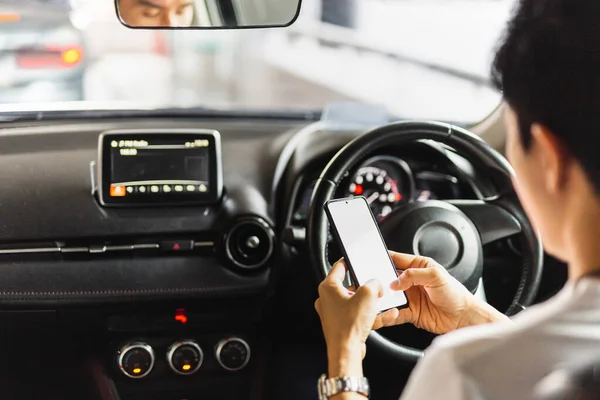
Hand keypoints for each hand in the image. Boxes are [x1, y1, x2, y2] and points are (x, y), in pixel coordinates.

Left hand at [314, 260, 397, 376]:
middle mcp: (328, 300)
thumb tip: (376, 284)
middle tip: (376, 286)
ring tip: (386, 303)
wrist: (347, 351)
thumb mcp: (368, 295)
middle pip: (350, 287)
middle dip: (367, 288)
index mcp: (328, 288)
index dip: (348, 261)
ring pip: (356, 303)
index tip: (353, 258)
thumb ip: (374, 283)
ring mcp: (334, 314)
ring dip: (372, 304)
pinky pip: (359, 316)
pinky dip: (371, 315)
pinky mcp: (342, 325)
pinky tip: (387, 315)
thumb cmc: (349, 325)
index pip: (338, 267)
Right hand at [374, 252, 507, 334]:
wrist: (464, 317)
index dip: (384, 259)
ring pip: (390, 296)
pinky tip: (388, 312)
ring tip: (378, 299)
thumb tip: (396, 281)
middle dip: (380, 280)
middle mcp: (412, 281)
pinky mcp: (410, 313)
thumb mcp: (436, 276)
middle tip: (374, 283)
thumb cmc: (456, 293)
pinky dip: (390, 313)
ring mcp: (410, 297)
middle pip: (389, 278)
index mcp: (418, 266)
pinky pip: (395, 313)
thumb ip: (413, 275)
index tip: (373, 260)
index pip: (396, 259)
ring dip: (384, 298)